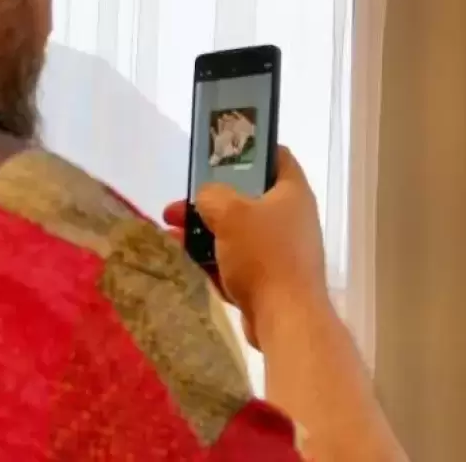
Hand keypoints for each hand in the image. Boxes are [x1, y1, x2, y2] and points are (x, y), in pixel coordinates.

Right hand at [167, 148, 329, 347]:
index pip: (276, 156)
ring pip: (238, 232)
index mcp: (292, 192)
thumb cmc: (264, 254)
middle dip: (211, 201)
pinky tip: (185, 259)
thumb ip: (213, 196)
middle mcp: (291, 217)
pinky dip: (213, 259)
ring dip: (206, 232)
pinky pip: (237, 261)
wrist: (286, 317)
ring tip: (172, 232)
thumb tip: (208, 198)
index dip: (250, 149)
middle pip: (248, 198)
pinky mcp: (269, 279)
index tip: (220, 152)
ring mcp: (281, 250)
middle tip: (179, 205)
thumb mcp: (231, 213)